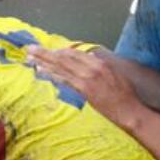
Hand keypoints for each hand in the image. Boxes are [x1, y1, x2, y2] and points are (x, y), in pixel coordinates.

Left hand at [28, 47, 144, 129]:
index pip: (75, 52)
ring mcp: (87, 78)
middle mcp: (92, 67)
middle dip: (46, 52)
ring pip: (61, 66)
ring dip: (43, 61)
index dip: (59, 51)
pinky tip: (40, 71)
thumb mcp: (116, 75)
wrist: (129, 111)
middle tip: (31, 48)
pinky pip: (64, 80)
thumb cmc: (125, 96)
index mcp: (100, 63)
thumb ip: (102, 66)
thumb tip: (91, 57)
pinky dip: (51, 74)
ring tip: (30, 57)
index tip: (49, 51)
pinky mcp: (84, 90)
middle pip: (64, 57)